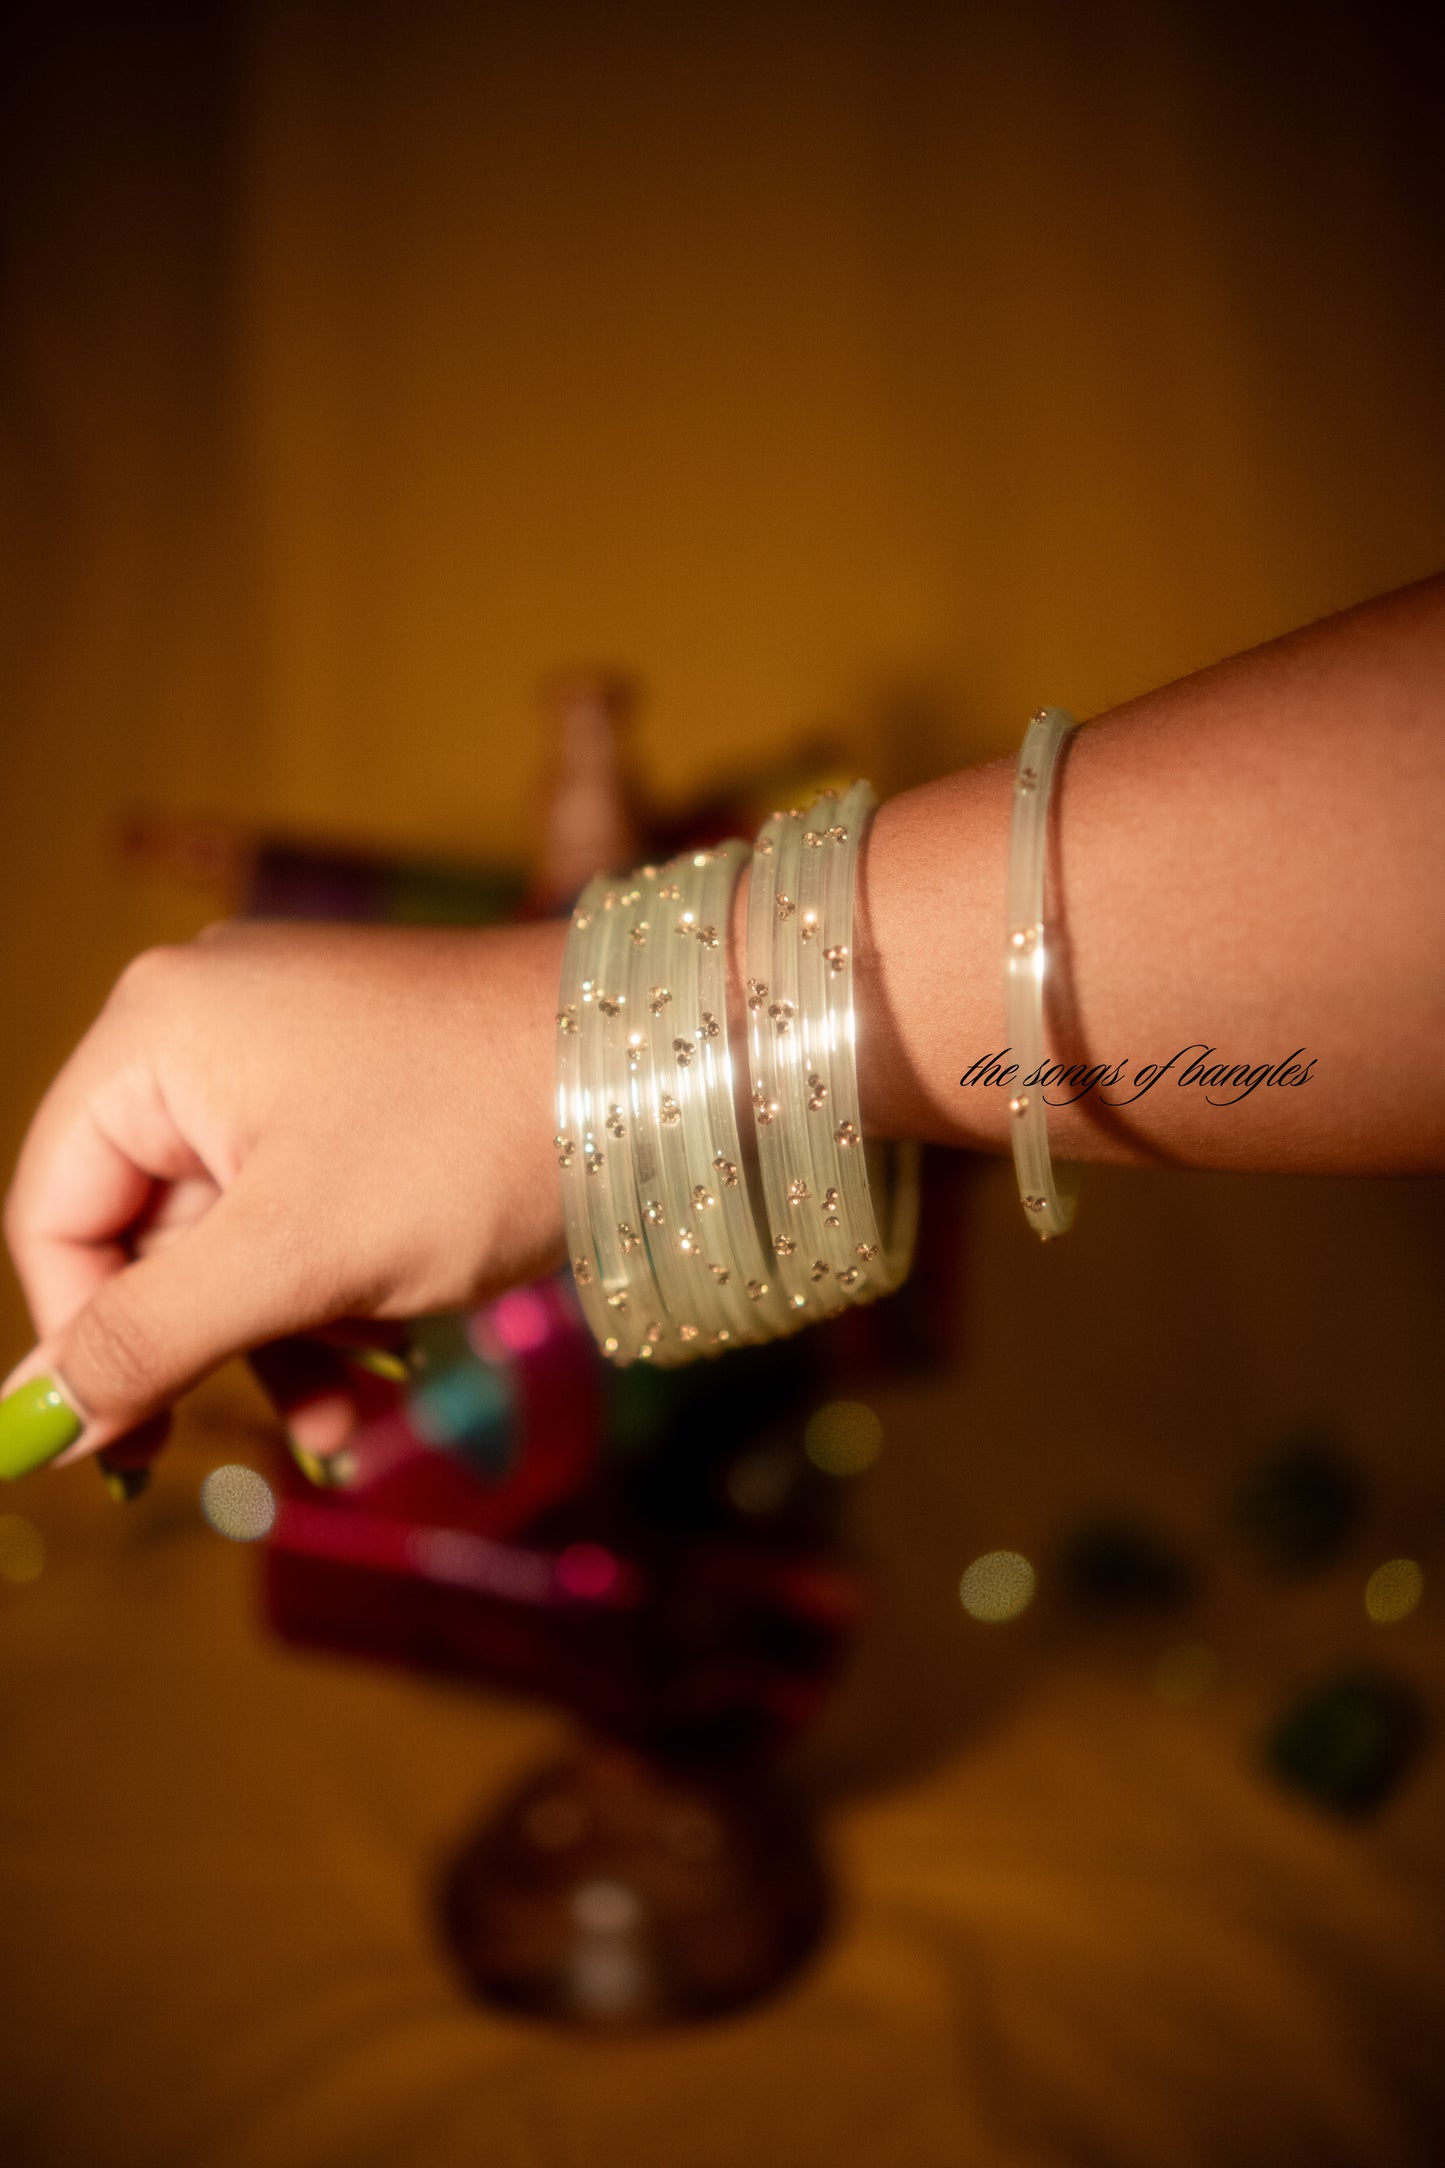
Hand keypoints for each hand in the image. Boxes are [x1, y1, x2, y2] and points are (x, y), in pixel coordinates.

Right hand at [0, 915, 567, 1475]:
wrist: (663, 1063)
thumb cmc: (469, 1141)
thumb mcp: (294, 1258)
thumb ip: (149, 1339)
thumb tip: (27, 1422)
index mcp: (155, 1033)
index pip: (55, 1212)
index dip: (81, 1342)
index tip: (126, 1452)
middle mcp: (206, 1022)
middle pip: (144, 1226)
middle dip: (207, 1345)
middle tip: (238, 1447)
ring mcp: (291, 1048)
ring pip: (233, 1232)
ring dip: (277, 1337)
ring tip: (344, 1423)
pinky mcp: (363, 1084)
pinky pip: (302, 1206)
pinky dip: (330, 1289)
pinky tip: (384, 1359)